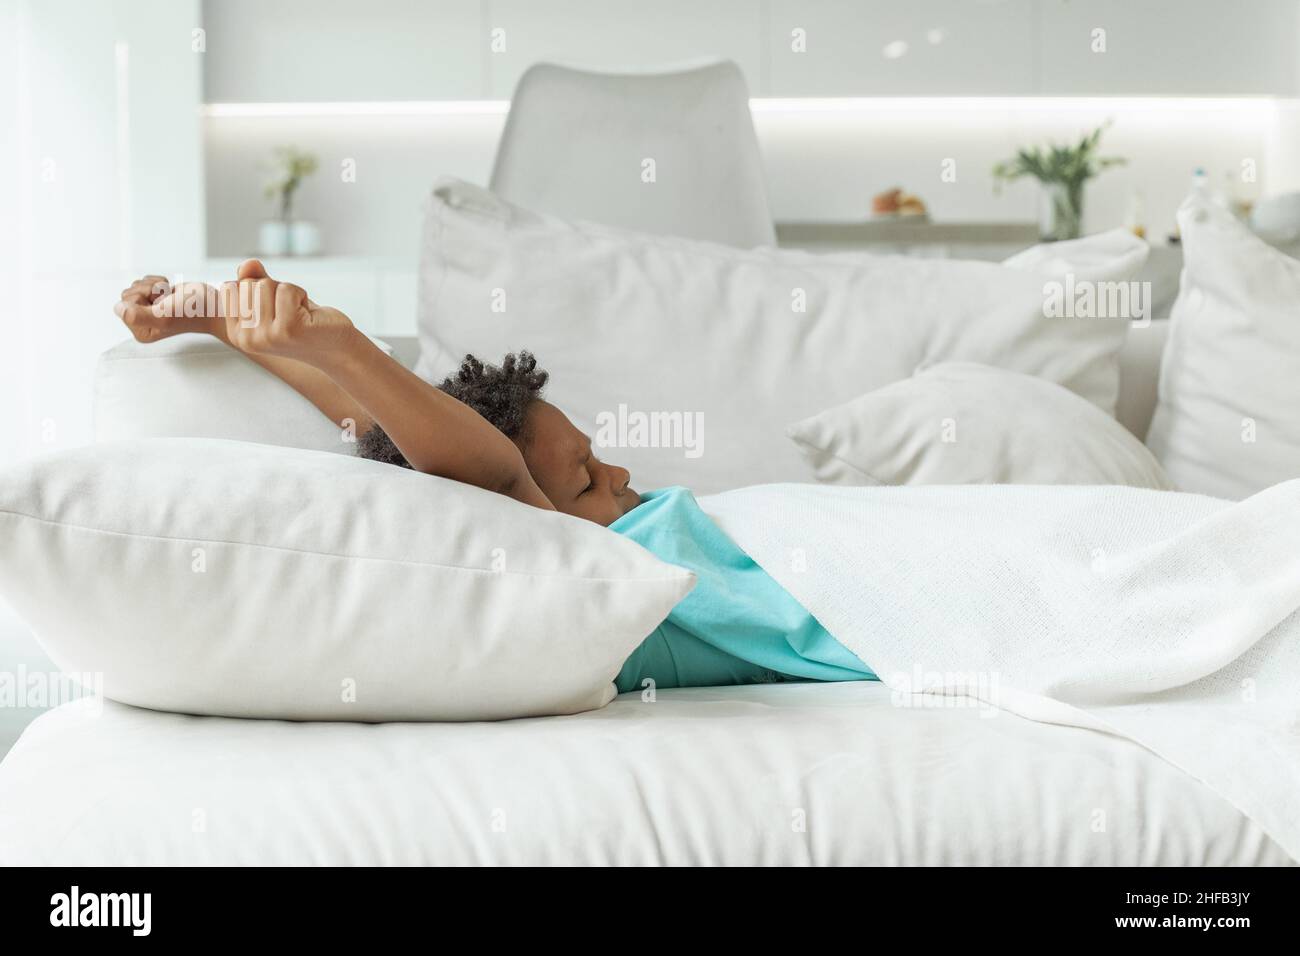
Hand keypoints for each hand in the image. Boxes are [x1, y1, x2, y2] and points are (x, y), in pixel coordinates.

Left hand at [114, 275, 223, 342]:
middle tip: (165, 299)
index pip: (123, 305)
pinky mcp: (154, 298)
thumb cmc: (194, 312)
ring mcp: (148, 310)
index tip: (160, 304)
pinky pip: (144, 281)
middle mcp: (142, 323)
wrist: (213, 304)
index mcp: (141, 332)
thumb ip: (137, 316)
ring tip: (169, 297)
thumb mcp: (164, 316)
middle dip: (147, 290)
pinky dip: (157, 282)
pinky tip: (170, 292)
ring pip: (135, 286)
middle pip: (127, 294)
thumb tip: (117, 309)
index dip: (141, 298)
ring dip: (154, 286)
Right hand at [221, 259, 356, 362]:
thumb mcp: (271, 300)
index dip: (255, 288)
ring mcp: (267, 335)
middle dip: (273, 289)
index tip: (272, 308)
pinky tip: (308, 314)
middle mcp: (248, 339)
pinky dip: (301, 295)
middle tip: (289, 311)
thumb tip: (248, 263)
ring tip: (298, 312)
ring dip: (288, 292)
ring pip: (266, 284)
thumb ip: (253, 280)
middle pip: (248, 284)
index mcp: (237, 334)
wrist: (335, 347)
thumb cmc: (302, 322)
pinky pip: (287, 289)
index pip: (230, 288)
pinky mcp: (288, 328)